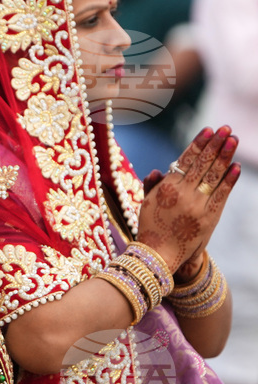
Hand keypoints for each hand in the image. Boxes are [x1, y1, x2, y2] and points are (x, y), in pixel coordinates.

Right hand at [137, 126, 240, 270]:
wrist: (159, 254)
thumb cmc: (151, 226)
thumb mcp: (146, 202)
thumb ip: (152, 184)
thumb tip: (158, 170)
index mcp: (166, 187)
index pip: (186, 159)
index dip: (198, 144)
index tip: (208, 129)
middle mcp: (183, 194)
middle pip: (203, 164)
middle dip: (215, 144)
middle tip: (226, 129)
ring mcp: (198, 206)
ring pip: (214, 176)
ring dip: (225, 156)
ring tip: (233, 140)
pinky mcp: (209, 218)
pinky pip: (222, 195)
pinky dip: (230, 180)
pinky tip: (236, 166)